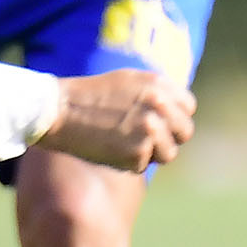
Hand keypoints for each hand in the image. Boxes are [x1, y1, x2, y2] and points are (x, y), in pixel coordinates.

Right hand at [45, 68, 194, 172]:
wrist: (58, 110)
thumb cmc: (91, 95)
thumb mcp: (129, 81)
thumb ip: (158, 93)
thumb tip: (179, 112)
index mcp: (160, 84)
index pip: (188, 107)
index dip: (175, 117)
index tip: (161, 122)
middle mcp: (160, 105)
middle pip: (185, 132)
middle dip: (170, 137)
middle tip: (148, 140)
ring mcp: (150, 130)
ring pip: (169, 154)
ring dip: (152, 154)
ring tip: (125, 144)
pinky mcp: (137, 153)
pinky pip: (143, 165)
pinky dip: (128, 162)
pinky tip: (109, 148)